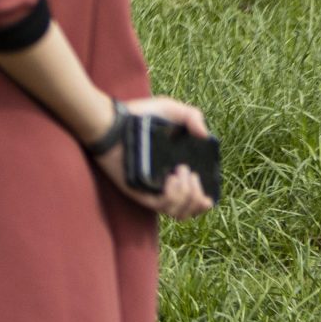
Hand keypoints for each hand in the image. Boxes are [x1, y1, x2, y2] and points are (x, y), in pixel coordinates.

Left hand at [98, 95, 215, 219]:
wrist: (112, 122)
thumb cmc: (138, 115)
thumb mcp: (170, 109)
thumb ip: (192, 116)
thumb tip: (204, 135)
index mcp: (174, 172)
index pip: (193, 200)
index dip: (203, 203)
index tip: (208, 195)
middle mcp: (163, 185)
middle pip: (188, 211)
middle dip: (198, 198)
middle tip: (192, 175)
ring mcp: (150, 190)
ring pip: (178, 212)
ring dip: (188, 195)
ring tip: (180, 172)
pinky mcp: (138, 192)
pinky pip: (162, 207)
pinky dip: (174, 196)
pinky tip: (172, 179)